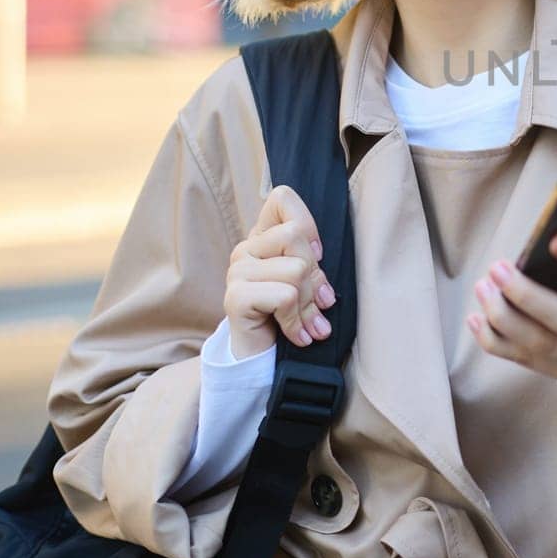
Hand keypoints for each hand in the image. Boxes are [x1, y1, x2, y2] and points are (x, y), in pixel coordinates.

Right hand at [223, 185, 336, 358]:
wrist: (260, 359)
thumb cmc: (287, 316)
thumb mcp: (305, 283)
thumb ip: (310, 261)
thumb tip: (319, 257)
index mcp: (263, 238)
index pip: (282, 198)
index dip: (308, 222)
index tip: (316, 255)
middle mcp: (246, 249)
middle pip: (296, 236)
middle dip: (316, 275)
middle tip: (320, 303)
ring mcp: (237, 272)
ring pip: (297, 269)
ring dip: (310, 304)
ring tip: (309, 324)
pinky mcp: (236, 297)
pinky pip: (285, 296)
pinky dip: (297, 320)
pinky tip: (298, 336)